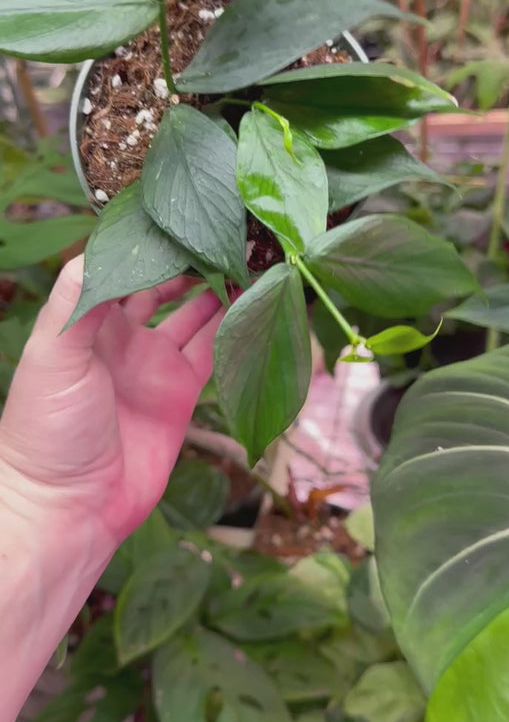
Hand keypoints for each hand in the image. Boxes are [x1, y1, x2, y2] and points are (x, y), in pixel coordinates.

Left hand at [0, 256, 223, 547]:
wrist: (68, 507)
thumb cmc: (47, 428)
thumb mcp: (52, 354)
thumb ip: (79, 299)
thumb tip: (106, 244)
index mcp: (88, 320)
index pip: (123, 266)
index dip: (149, 242)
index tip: (181, 215)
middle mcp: (122, 336)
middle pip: (161, 284)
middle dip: (188, 259)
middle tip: (222, 232)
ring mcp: (154, 364)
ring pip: (192, 314)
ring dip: (215, 288)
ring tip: (245, 258)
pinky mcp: (181, 394)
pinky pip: (210, 352)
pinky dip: (230, 327)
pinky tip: (248, 301)